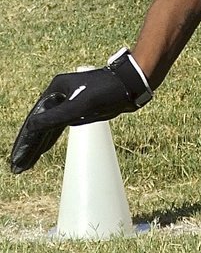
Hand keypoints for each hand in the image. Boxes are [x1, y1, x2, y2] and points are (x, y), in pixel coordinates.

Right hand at [9, 49, 151, 173]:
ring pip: (50, 127)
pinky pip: (60, 127)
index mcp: (56, 90)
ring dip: (39, 145)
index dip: (26, 142)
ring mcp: (69, 101)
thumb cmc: (108, 91)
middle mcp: (59, 94)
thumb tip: (31, 128)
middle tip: (17, 167)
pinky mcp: (80, 108)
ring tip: (26, 163)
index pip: (35, 120)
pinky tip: (44, 149)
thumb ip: (55, 118)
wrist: (132, 85)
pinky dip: (51, 139)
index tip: (17, 160)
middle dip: (29, 147)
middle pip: (40, 124)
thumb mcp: (80, 105)